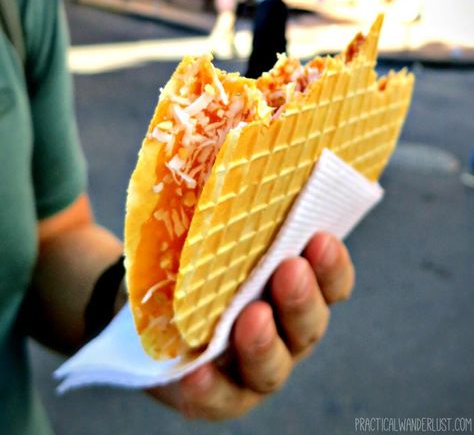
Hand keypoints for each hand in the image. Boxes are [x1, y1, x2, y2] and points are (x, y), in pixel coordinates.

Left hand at [148, 232, 354, 419]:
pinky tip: (199, 369)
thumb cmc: (195, 262)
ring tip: (253, 317)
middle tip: (290, 269)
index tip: (321, 237)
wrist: (147, 305)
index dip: (332, 266)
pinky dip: (210, 386)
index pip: (330, 283)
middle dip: (301, 298)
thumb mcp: (215, 235)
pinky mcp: (215, 395)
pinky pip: (216, 398)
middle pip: (308, 326)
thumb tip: (239, 156)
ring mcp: (251, 370)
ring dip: (265, 343)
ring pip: (272, 368)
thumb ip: (235, 214)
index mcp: (294, 292)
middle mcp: (284, 333)